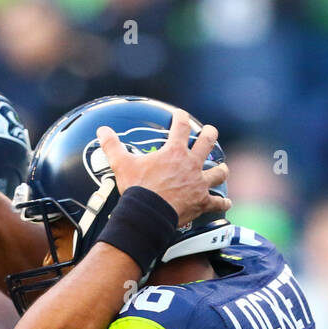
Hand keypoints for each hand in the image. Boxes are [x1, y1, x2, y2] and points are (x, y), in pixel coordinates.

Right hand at [97, 113, 229, 226]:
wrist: (148, 213)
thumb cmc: (137, 189)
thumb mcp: (122, 164)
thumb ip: (112, 146)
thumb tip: (102, 130)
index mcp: (174, 152)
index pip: (181, 127)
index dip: (181, 118)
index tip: (180, 115)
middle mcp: (191, 164)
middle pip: (207, 142)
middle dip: (210, 135)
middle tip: (210, 132)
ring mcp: (198, 183)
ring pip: (218, 172)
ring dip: (221, 169)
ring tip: (222, 168)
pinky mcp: (201, 202)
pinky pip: (216, 202)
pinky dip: (221, 203)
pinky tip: (225, 203)